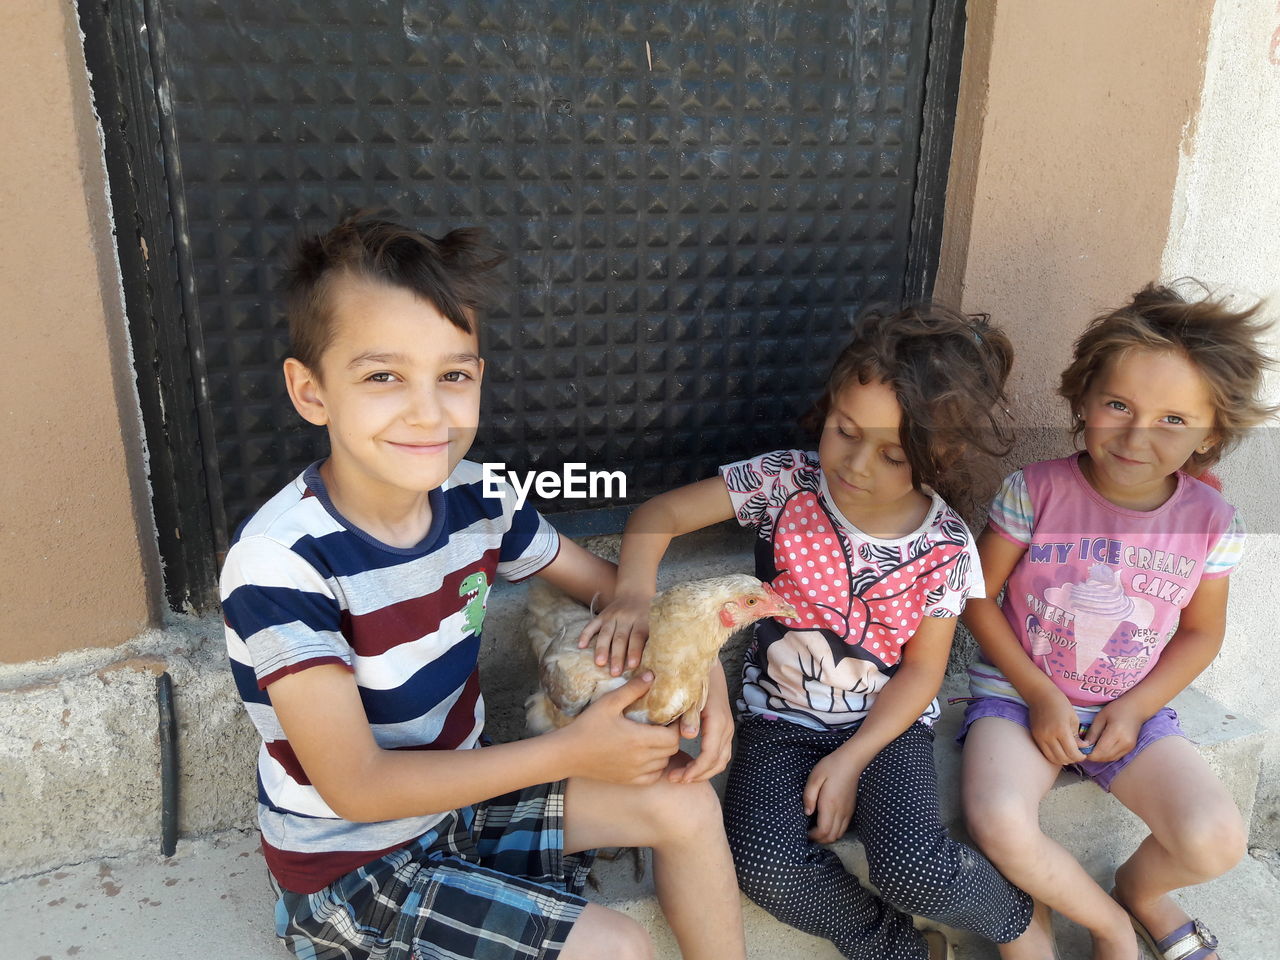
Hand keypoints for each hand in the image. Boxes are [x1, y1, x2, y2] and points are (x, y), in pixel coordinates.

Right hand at [557, 672, 679, 784]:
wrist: (567, 754)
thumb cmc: (587, 726)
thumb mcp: (608, 703)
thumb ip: (632, 689)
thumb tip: (651, 675)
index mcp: (639, 739)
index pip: (673, 737)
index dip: (676, 726)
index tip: (669, 717)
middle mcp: (641, 759)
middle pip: (672, 750)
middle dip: (671, 736)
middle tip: (663, 725)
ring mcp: (635, 772)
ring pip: (664, 763)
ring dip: (664, 751)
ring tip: (654, 738)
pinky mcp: (628, 781)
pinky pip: (653, 776)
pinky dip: (655, 767)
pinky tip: (646, 755)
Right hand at [576, 591, 651, 675]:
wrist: (635, 593)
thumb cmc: (647, 616)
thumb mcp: (654, 624)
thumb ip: (652, 640)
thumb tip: (653, 664)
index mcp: (641, 620)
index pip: (637, 636)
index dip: (634, 651)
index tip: (632, 665)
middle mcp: (626, 617)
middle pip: (620, 638)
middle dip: (617, 656)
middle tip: (614, 672)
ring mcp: (612, 616)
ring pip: (606, 633)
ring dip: (602, 649)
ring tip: (599, 663)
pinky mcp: (601, 615)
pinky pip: (591, 625)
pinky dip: (585, 635)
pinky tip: (580, 646)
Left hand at [669, 665, 733, 782]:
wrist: (708, 668)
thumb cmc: (694, 680)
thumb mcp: (688, 696)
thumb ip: (688, 715)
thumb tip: (689, 736)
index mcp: (717, 721)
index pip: (709, 755)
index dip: (694, 770)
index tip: (677, 777)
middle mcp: (726, 727)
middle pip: (716, 762)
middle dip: (697, 775)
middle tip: (675, 779)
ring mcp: (728, 729)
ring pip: (721, 760)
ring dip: (703, 772)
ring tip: (682, 776)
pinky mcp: (724, 729)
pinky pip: (721, 754)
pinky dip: (708, 765)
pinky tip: (692, 766)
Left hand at [803, 750, 864, 843]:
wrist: (850, 761)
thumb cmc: (830, 767)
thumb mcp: (814, 778)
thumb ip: (808, 796)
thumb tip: (807, 813)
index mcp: (830, 805)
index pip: (823, 831)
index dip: (814, 836)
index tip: (805, 831)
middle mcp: (841, 812)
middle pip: (831, 837)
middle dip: (819, 839)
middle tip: (809, 833)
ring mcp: (848, 812)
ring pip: (838, 834)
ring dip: (827, 837)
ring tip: (817, 830)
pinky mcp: (851, 809)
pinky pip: (844, 828)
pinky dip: (835, 831)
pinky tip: (827, 823)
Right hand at [1026, 687, 1088, 765]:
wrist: (1040, 695)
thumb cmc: (1060, 704)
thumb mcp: (1074, 719)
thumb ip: (1077, 736)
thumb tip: (1081, 748)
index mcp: (1061, 730)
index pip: (1072, 753)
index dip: (1080, 757)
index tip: (1084, 754)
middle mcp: (1049, 736)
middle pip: (1063, 758)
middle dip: (1073, 759)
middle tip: (1078, 755)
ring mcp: (1040, 737)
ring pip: (1053, 759)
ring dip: (1063, 760)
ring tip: (1069, 754)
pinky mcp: (1035, 737)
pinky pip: (1045, 753)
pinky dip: (1054, 756)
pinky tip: (1060, 751)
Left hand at [1082, 697, 1145, 762]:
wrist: (1136, 709)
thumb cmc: (1117, 709)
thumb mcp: (1100, 717)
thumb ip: (1092, 733)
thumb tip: (1084, 746)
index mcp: (1116, 733)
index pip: (1100, 751)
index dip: (1088, 754)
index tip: (1081, 749)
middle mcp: (1124, 743)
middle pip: (1105, 757)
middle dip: (1093, 756)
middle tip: (1084, 749)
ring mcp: (1129, 747)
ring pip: (1110, 759)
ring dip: (1099, 757)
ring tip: (1092, 748)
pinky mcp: (1130, 749)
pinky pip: (1115, 756)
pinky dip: (1106, 755)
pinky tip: (1101, 748)